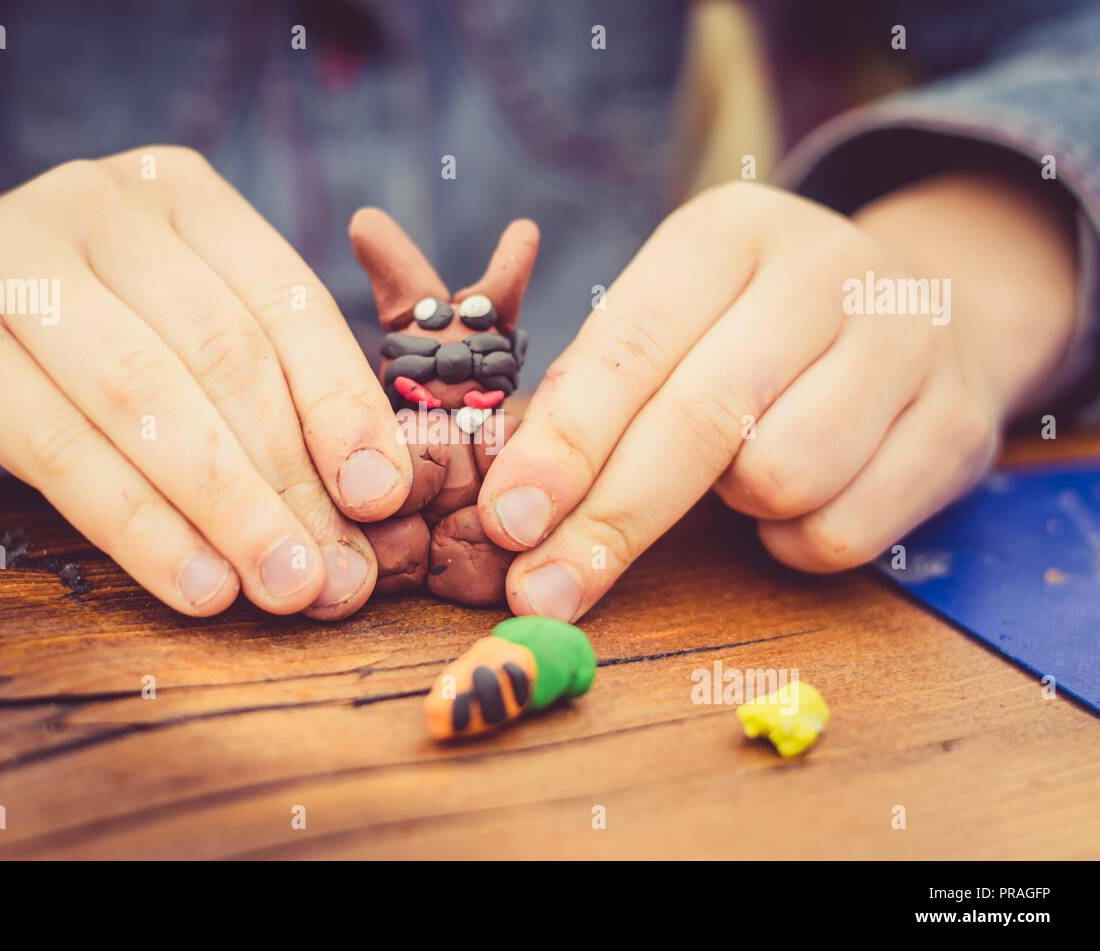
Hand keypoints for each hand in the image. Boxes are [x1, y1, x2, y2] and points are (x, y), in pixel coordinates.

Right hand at [0, 147, 413, 618]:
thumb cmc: (66, 334)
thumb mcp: (167, 323)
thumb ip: (258, 389)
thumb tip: (365, 503)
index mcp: (178, 193)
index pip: (283, 301)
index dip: (342, 405)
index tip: (384, 498)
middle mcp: (98, 208)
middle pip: (224, 355)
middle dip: (293, 478)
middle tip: (339, 577)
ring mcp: (14, 266)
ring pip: (149, 399)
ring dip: (231, 508)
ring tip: (285, 589)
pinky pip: (62, 448)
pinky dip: (141, 527)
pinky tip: (198, 586)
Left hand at [476, 176, 1077, 620]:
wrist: (914, 314)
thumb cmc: (747, 331)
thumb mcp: (670, 320)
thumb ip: (593, 395)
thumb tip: (514, 510)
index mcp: (729, 231)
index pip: (630, 348)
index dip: (564, 446)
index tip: (507, 524)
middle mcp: (824, 269)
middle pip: (698, 422)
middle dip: (609, 520)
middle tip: (543, 592)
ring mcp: (907, 343)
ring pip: (779, 481)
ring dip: (733, 508)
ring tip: (737, 473)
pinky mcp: (956, 425)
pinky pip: (839, 533)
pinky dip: (793, 539)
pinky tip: (796, 498)